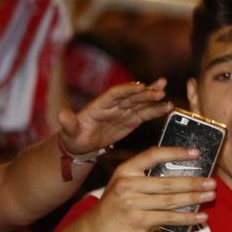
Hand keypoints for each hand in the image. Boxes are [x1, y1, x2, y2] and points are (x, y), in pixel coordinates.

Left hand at [58, 80, 172, 158]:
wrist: (82, 144)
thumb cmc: (74, 137)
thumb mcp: (69, 132)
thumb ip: (68, 123)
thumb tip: (62, 114)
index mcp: (99, 106)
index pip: (114, 94)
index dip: (127, 90)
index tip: (140, 86)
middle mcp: (113, 106)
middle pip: (131, 97)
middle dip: (145, 93)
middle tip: (160, 89)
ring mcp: (123, 112)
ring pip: (141, 103)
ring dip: (154, 97)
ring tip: (166, 92)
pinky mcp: (131, 120)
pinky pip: (145, 114)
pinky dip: (157, 110)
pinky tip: (168, 107)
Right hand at [71, 145, 216, 231]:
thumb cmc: (116, 206)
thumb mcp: (124, 185)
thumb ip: (146, 178)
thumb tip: (182, 173)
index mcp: (126, 170)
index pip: (153, 155)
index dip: (176, 152)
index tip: (196, 153)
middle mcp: (127, 184)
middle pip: (168, 182)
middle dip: (194, 182)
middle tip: (212, 181)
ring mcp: (132, 203)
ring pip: (171, 200)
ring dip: (194, 198)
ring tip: (211, 195)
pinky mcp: (138, 221)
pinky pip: (169, 218)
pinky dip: (188, 217)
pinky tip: (201, 216)